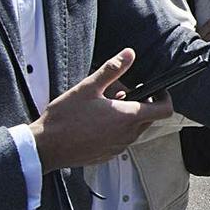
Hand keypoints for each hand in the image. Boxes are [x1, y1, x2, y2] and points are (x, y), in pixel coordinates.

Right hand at [29, 49, 173, 172]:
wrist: (45, 147)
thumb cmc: (65, 118)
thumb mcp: (89, 87)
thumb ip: (112, 70)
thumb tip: (129, 54)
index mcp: (128, 117)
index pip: (164, 110)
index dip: (165, 98)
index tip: (156, 89)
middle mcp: (128, 135)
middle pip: (150, 118)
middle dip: (142, 104)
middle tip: (123, 93)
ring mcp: (118, 147)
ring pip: (135, 129)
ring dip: (128, 116)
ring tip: (106, 106)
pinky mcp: (108, 154)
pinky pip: (121, 140)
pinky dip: (117, 129)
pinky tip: (97, 121)